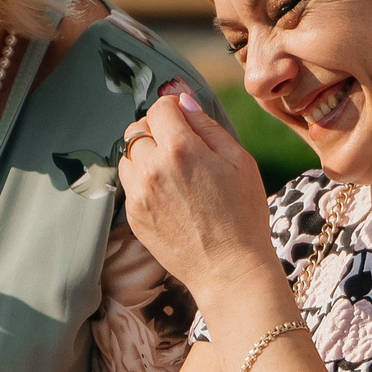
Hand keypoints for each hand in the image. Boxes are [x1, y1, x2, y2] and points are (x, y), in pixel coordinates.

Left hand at [118, 85, 278, 300]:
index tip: (184, 118)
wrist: (229, 269)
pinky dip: (144, 181)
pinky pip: (130, 184)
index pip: (160, 108)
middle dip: (155, 129)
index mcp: (181, 149)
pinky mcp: (134, 216)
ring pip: (128, 156)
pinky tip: (170, 194)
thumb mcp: (240, 161)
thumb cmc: (243, 215)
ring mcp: (139, 194)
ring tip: (173, 171)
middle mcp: (152, 168)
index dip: (174, 108)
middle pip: (136, 129)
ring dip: (145, 154)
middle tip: (179, 144)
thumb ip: (208, 126)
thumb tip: (183, 103)